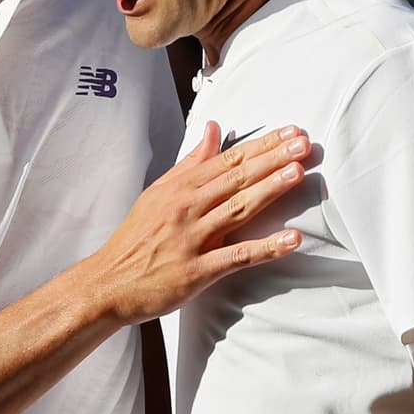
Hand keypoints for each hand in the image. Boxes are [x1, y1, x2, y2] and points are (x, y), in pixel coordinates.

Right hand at [87, 122, 308, 324]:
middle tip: (304, 143)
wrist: (108, 282)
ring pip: (238, 209)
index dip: (262, 145)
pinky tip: (291, 239)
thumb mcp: (159, 193)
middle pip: (237, 178)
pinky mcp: (197, 270)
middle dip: (273, 159)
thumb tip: (213, 130)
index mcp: (181, 188)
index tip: (290, 132)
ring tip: (298, 174)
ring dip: (270, 190)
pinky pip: (237, 256)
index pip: (228, 159)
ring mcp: (193, 239)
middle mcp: (187, 208)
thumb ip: (190, 163)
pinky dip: (265, 248)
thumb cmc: (136, 238)